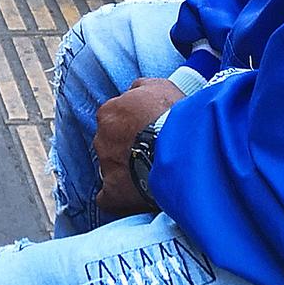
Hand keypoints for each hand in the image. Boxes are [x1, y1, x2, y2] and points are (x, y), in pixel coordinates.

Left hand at [92, 78, 184, 217]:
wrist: (181, 147)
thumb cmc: (172, 114)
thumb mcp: (160, 87)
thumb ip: (141, 88)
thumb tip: (134, 91)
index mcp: (110, 113)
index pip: (114, 118)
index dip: (132, 125)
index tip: (147, 130)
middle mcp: (102, 138)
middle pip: (110, 143)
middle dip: (127, 147)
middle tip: (151, 151)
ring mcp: (106, 166)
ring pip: (110, 168)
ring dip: (126, 169)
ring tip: (150, 173)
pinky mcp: (114, 192)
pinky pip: (109, 198)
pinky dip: (119, 197)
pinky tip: (134, 197)